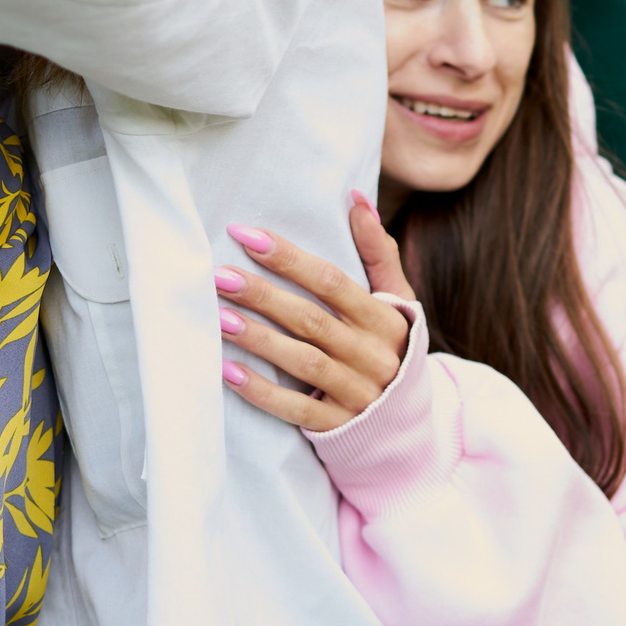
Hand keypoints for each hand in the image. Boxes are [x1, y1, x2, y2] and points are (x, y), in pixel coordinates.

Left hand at [216, 194, 416, 432]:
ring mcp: (356, 394)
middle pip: (312, 320)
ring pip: (303, 363)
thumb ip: (379, 252)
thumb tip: (358, 199)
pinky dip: (262, 391)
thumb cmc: (392, 347)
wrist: (406, 423)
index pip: (332, 282)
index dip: (289, 258)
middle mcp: (373, 356)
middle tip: (219, 275)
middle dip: (263, 295)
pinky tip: (228, 372)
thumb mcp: (398, 301)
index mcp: (384, 319)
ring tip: (220, 318)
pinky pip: (297, 409)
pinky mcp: (338, 426)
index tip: (247, 236)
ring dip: (259, 339)